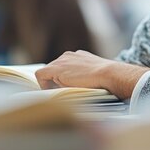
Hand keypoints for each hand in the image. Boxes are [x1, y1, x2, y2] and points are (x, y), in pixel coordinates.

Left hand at [35, 50, 149, 99]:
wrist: (108, 74)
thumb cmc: (107, 79)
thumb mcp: (95, 75)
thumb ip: (84, 76)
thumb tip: (77, 87)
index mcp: (79, 56)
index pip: (64, 66)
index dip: (61, 78)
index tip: (65, 88)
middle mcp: (69, 55)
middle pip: (54, 68)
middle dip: (55, 81)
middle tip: (61, 93)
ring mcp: (62, 60)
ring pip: (47, 72)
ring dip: (51, 83)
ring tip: (58, 94)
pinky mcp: (56, 68)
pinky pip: (41, 75)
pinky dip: (43, 85)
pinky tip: (51, 93)